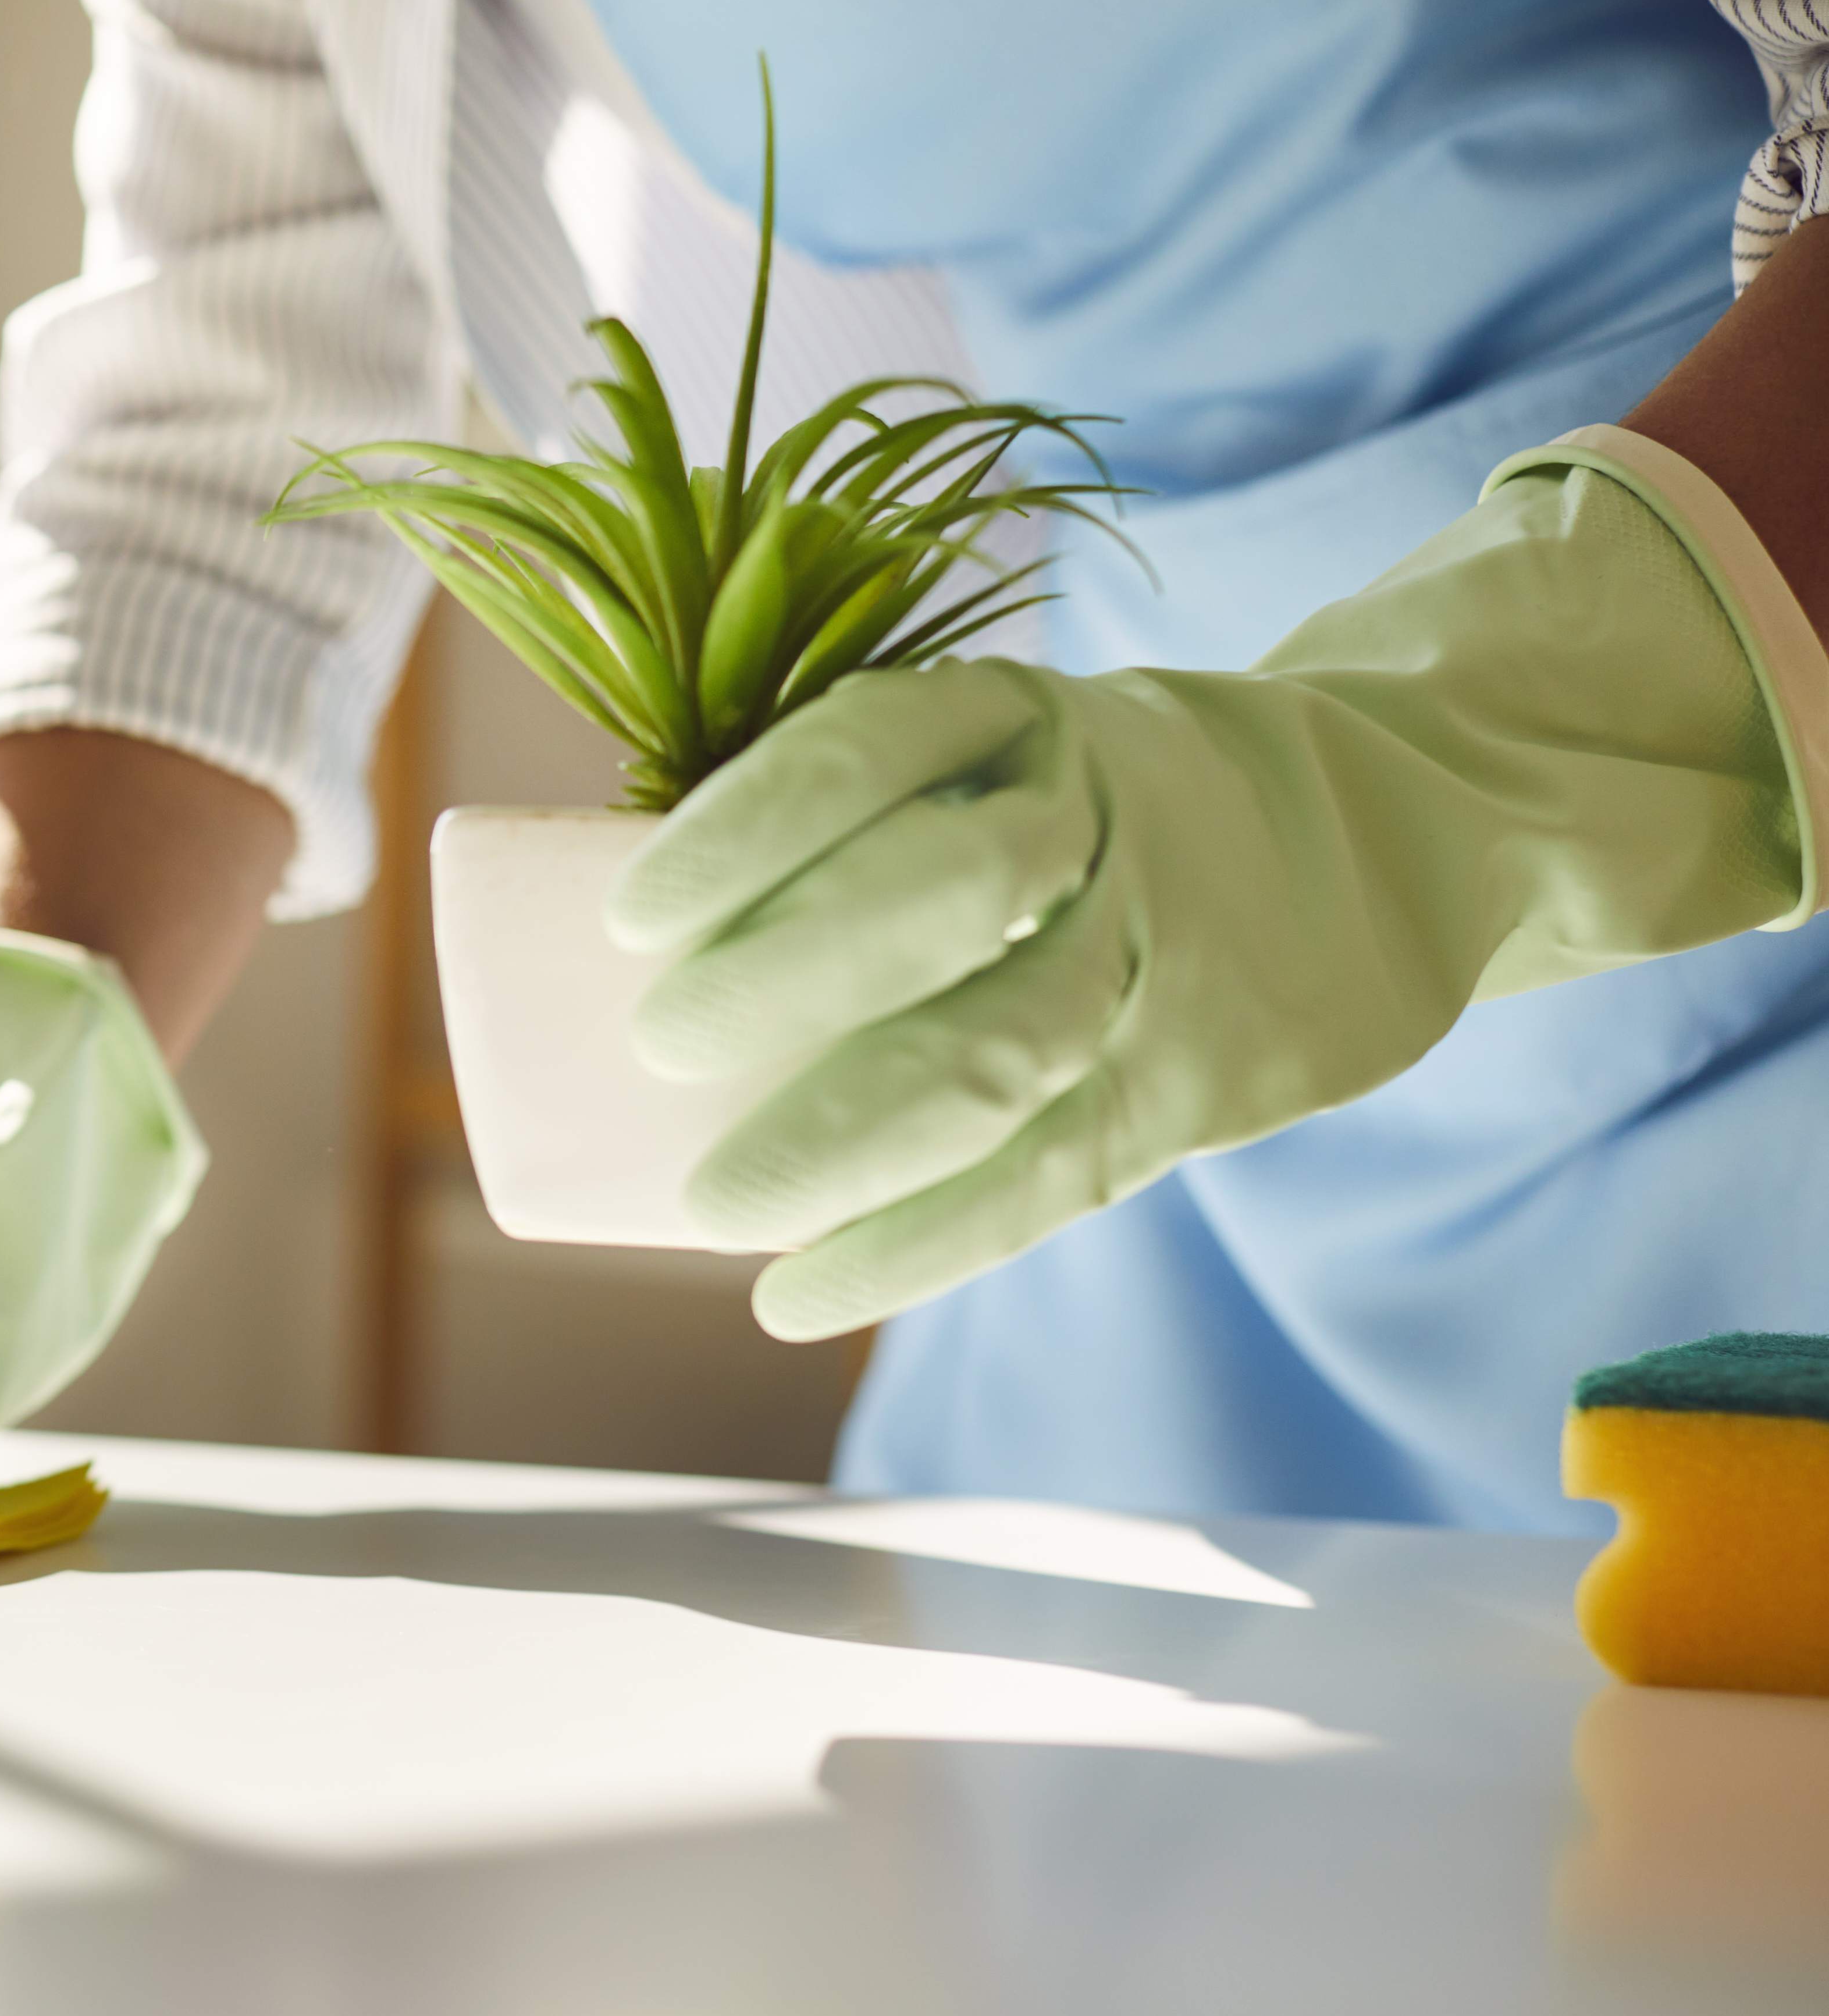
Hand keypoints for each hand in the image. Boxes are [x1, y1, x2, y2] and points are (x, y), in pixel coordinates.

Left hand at [610, 435, 1816, 1341]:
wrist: (1396, 826)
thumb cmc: (1105, 805)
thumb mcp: (1010, 752)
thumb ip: (867, 824)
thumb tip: (618, 950)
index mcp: (1021, 719)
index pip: (870, 749)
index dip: (748, 831)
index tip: (628, 914)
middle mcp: (1102, 821)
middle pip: (948, 894)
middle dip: (791, 974)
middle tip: (656, 1041)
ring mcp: (1171, 951)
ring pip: (1002, 1051)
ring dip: (842, 1141)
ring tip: (714, 1207)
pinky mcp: (1209, 1076)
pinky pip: (1052, 1175)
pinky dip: (915, 1246)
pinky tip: (798, 1295)